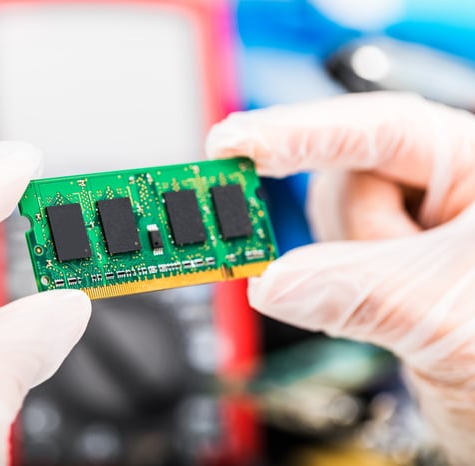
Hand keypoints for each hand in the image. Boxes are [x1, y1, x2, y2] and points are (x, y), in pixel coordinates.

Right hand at [207, 92, 474, 464]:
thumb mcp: (449, 317)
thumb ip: (362, 293)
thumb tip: (272, 283)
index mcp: (474, 166)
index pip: (381, 130)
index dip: (303, 132)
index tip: (235, 143)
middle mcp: (438, 187)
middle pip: (344, 179)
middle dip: (350, 236)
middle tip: (362, 278)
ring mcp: (407, 228)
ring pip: (328, 226)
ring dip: (346, 272)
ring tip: (408, 309)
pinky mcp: (379, 265)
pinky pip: (324, 261)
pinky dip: (331, 288)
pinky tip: (377, 311)